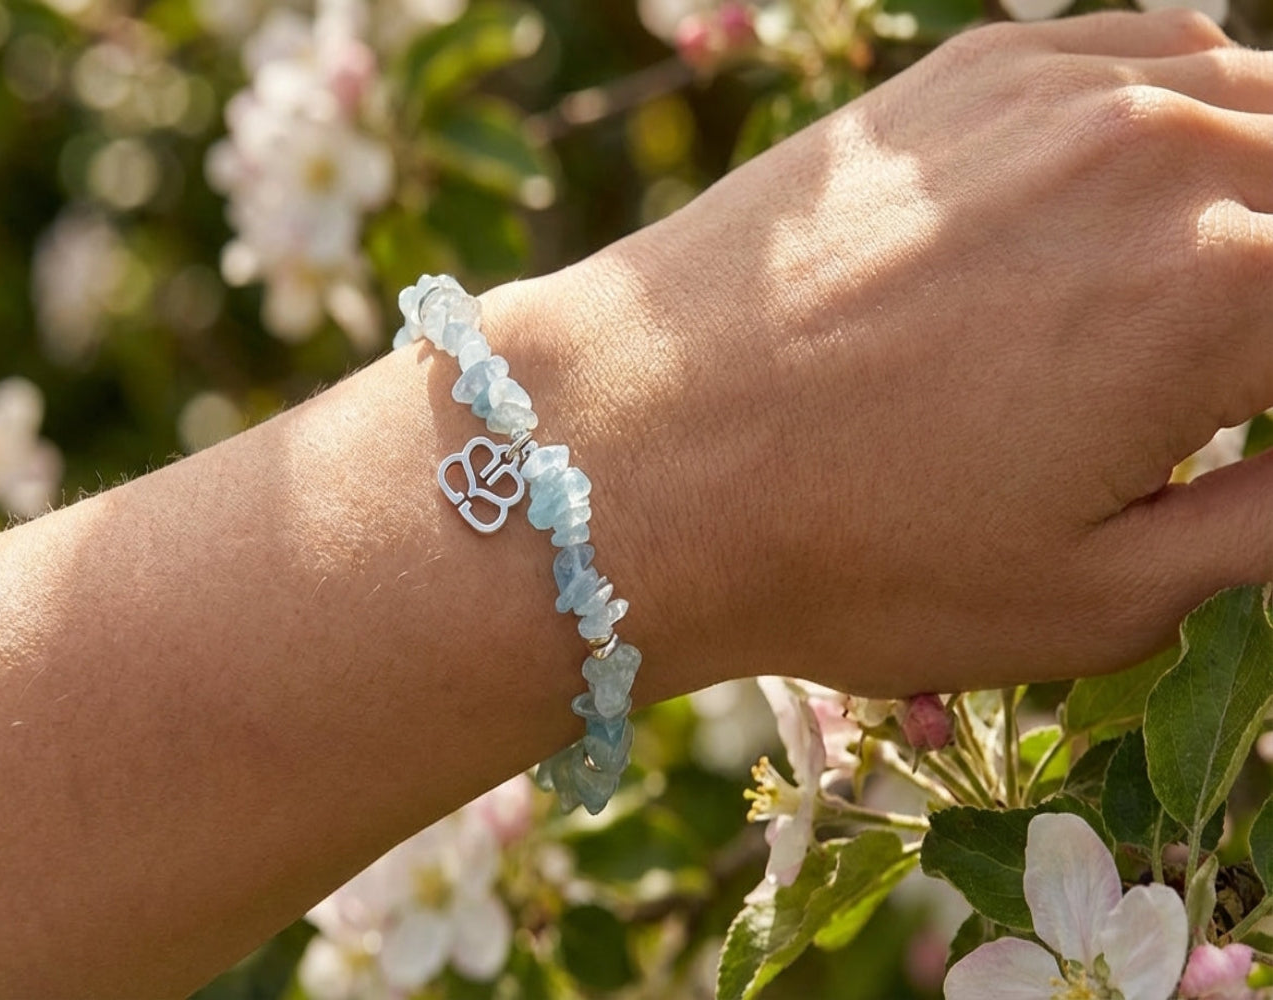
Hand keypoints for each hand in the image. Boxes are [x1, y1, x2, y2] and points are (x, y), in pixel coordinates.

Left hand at [485, 8, 1272, 695]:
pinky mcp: (965, 76)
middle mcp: (1158, 154)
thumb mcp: (1093, 599)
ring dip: (1263, 193)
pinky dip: (1189, 108)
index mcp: (1223, 292)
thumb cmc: (844, 554)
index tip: (1250, 435)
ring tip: (1222, 282)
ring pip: (1253, 98)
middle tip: (1232, 379)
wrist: (630, 452)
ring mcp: (1055, 91)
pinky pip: (1146, 50)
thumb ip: (1266, 522)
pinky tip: (1161, 177)